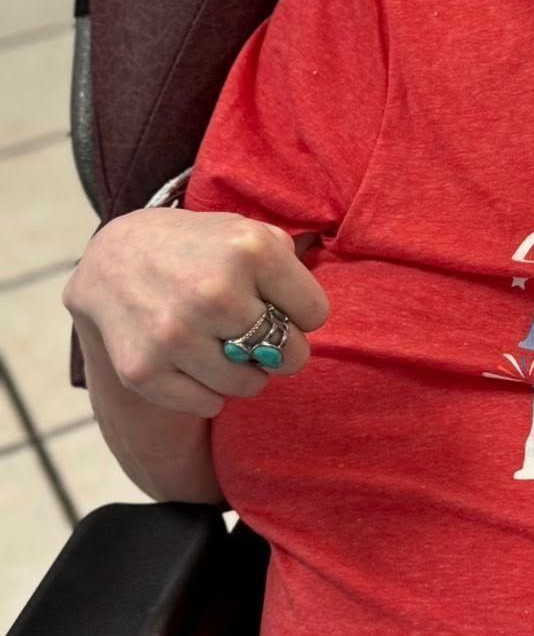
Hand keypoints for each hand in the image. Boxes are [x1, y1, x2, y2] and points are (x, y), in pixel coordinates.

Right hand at [63, 206, 328, 417]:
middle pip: (290, 355)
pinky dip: (208, 390)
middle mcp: (213, 292)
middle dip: (282, 349)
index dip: (302, 311)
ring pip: (250, 385)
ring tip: (227, 345)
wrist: (115, 260)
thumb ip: (292, 261)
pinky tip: (193, 359)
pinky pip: (209, 404)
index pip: (316, 314)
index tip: (281, 304)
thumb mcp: (248, 232)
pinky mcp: (144, 370)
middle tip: (261, 334)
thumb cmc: (200, 249)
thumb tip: (315, 313)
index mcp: (249, 249)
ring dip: (247, 372)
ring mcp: (175, 334)